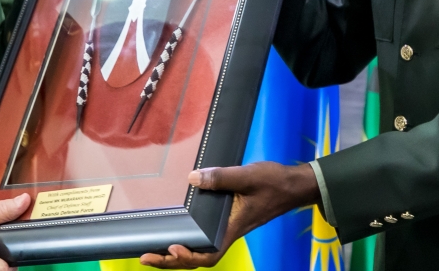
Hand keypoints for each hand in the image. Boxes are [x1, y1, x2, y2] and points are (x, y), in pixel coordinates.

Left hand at [139, 162, 319, 268]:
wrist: (293, 186)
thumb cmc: (274, 183)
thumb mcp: (247, 176)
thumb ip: (221, 178)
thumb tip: (193, 179)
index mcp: (233, 229)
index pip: (208, 256)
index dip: (188, 258)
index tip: (171, 249)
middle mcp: (229, 233)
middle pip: (199, 259)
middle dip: (171, 262)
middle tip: (145, 256)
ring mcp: (229, 229)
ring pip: (201, 251)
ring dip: (178, 255)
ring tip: (155, 252)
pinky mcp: (230, 222)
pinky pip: (206, 239)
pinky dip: (190, 243)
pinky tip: (179, 235)